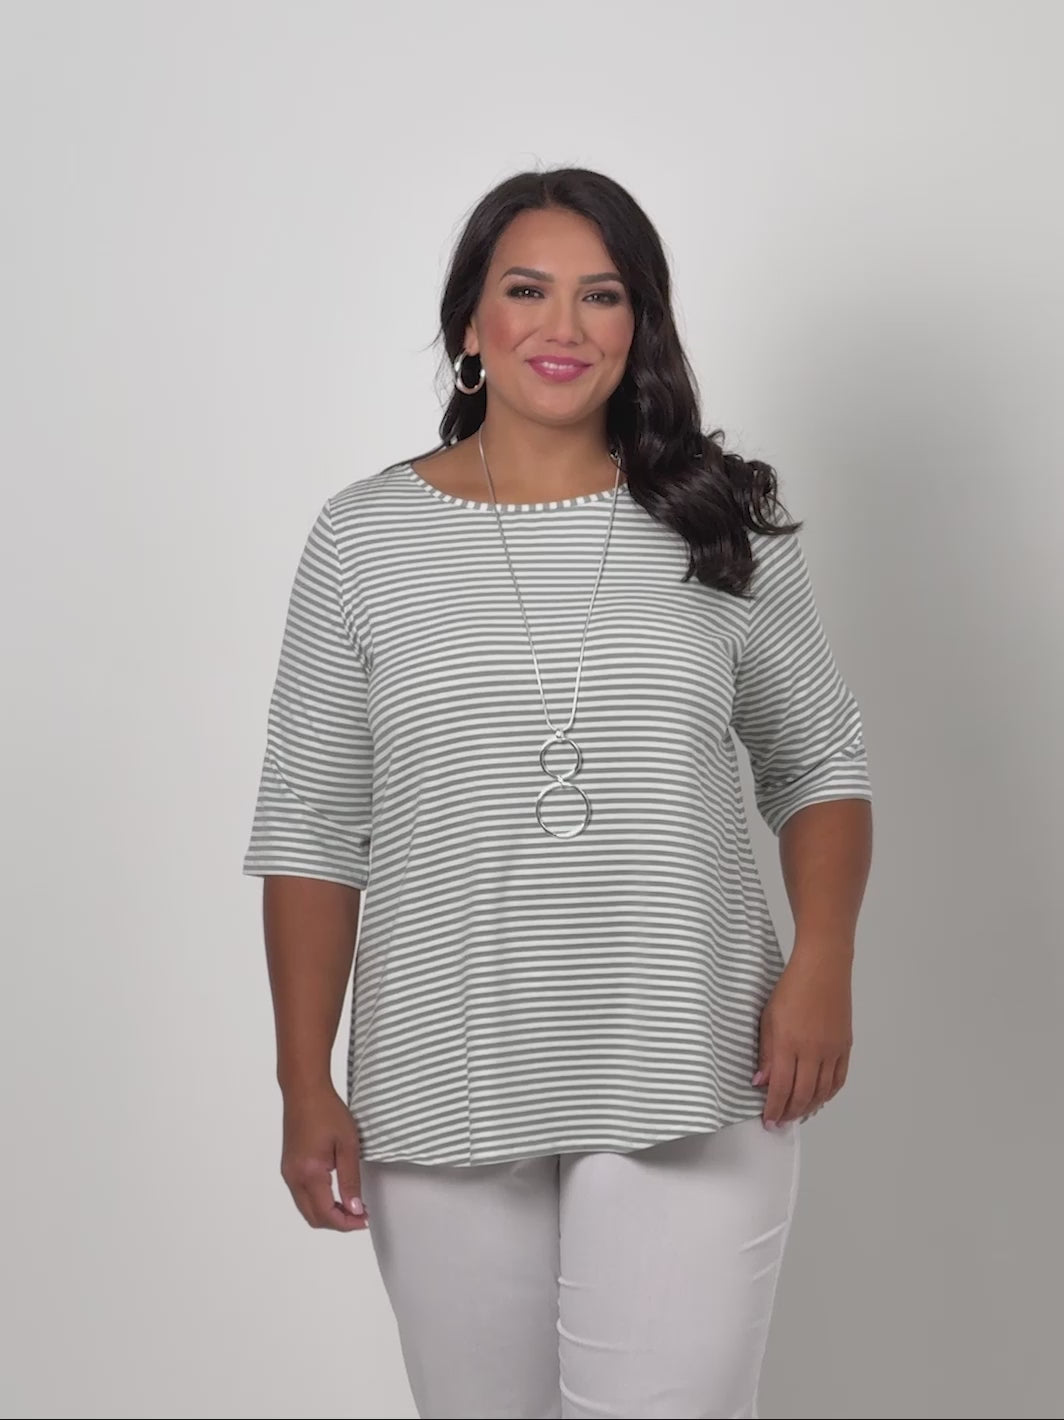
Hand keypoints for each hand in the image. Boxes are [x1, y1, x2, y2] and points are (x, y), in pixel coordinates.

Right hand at [280, 1085, 368, 1230]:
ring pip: (306, 1209)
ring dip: (327, 1213)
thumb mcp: (348, 1145)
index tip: (364, 1219)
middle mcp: (294, 1177)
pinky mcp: (288, 1167)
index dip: (347, 1223)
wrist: (305, 1091)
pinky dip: (318, 1202)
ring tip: (351, 1206)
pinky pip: (301, 1196)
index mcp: (309, 1173)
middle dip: (338, 1223)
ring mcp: (288, 1173)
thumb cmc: (326, 1110)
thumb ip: (351, 1181)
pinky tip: (334, 1194)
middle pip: (313, 1218)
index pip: (326, 1214)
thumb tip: (355, 1209)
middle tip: (360, 1215)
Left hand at [753, 949, 852, 1126]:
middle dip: (789, 1112)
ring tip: (797, 1114)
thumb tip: (761, 1082)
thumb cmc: (791, 987)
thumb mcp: (768, 1018)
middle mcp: (812, 1051)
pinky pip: (838, 1079)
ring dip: (809, 1107)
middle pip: (802, 1094)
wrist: (823, 968)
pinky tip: (819, 1099)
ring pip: (822, 1092)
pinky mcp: (845, 1046)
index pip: (780, 1087)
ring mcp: (831, 1050)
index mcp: (788, 1043)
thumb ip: (765, 1053)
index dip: (773, 1108)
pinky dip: (828, 1094)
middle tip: (780, 1121)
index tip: (767, 1120)